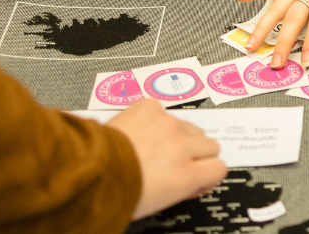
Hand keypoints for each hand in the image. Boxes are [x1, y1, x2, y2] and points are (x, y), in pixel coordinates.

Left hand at [107, 98, 228, 218]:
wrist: (89, 169)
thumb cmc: (117, 190)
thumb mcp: (160, 201)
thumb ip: (186, 187)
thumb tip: (198, 181)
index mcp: (187, 175)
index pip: (219, 168)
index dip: (208, 172)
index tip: (199, 173)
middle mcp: (182, 147)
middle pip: (210, 145)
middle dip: (196, 153)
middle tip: (175, 161)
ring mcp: (168, 124)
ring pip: (190, 126)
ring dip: (178, 135)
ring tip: (154, 147)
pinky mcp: (151, 107)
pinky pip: (164, 111)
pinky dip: (155, 119)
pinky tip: (141, 132)